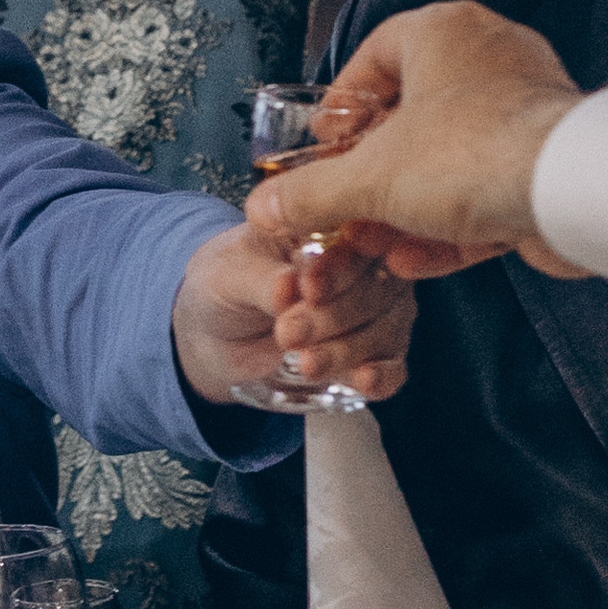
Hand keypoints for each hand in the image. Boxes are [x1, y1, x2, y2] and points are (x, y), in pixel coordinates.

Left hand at [171, 222, 418, 409]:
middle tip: (289, 333)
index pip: (356, 240)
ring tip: (308, 364)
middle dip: (336, 315)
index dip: (340, 267)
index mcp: (331, 227)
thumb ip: (261, 279)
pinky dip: (383, 375)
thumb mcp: (228, 274)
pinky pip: (392, 365)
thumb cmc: (225, 285)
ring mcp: (374, 309)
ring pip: (387, 327)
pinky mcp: (370, 352)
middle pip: (377, 287)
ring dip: (349, 349)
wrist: (214, 336)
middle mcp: (364, 264)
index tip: (309, 291)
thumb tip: (289, 287)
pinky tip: (364, 381)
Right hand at [244, 4, 592, 278]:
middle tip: (340, 210)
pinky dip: (448, 226)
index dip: (341, 105)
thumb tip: (262, 209)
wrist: (574, 194)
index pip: (375, 54)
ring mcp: (523, 112)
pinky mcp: (547, 165)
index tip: (322, 148)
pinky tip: (413, 263)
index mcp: (443, 32)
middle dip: (370, 175)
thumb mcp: (368, 179)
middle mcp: (488, 59)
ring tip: (371, 247)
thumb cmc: (472, 155)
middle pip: (409, 116)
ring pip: (447, 162)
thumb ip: (309, 194)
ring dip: (404, 208)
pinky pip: (485, 192)